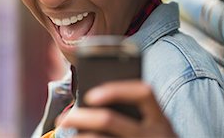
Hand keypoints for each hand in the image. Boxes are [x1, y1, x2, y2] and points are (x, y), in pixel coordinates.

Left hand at [59, 80, 176, 137]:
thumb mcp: (153, 128)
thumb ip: (133, 112)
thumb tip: (92, 100)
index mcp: (161, 120)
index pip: (143, 93)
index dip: (116, 90)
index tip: (90, 95)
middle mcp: (155, 136)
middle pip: (110, 120)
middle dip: (81, 117)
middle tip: (63, 119)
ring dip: (79, 136)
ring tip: (65, 133)